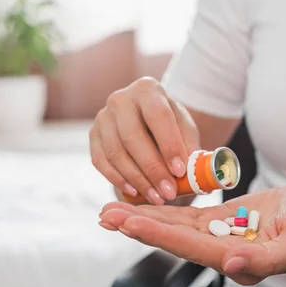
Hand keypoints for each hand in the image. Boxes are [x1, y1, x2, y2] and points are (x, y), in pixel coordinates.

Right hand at [89, 77, 199, 204]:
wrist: (145, 120)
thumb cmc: (169, 125)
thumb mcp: (184, 128)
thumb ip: (189, 145)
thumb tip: (192, 171)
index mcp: (147, 89)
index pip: (157, 115)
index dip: (168, 144)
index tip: (180, 171)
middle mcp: (121, 99)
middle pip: (132, 136)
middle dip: (152, 168)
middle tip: (168, 191)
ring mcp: (103, 117)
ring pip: (116, 152)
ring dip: (137, 179)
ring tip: (156, 196)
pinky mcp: (93, 135)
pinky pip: (101, 161)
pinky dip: (117, 179)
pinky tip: (134, 191)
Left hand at [99, 186, 285, 284]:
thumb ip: (269, 260)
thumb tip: (232, 267)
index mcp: (241, 261)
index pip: (193, 250)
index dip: (161, 236)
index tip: (131, 224)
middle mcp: (223, 253)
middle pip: (174, 241)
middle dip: (139, 227)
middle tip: (107, 216)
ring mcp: (218, 237)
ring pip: (174, 228)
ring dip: (143, 218)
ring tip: (111, 211)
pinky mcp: (218, 222)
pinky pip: (185, 216)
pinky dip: (161, 210)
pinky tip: (140, 206)